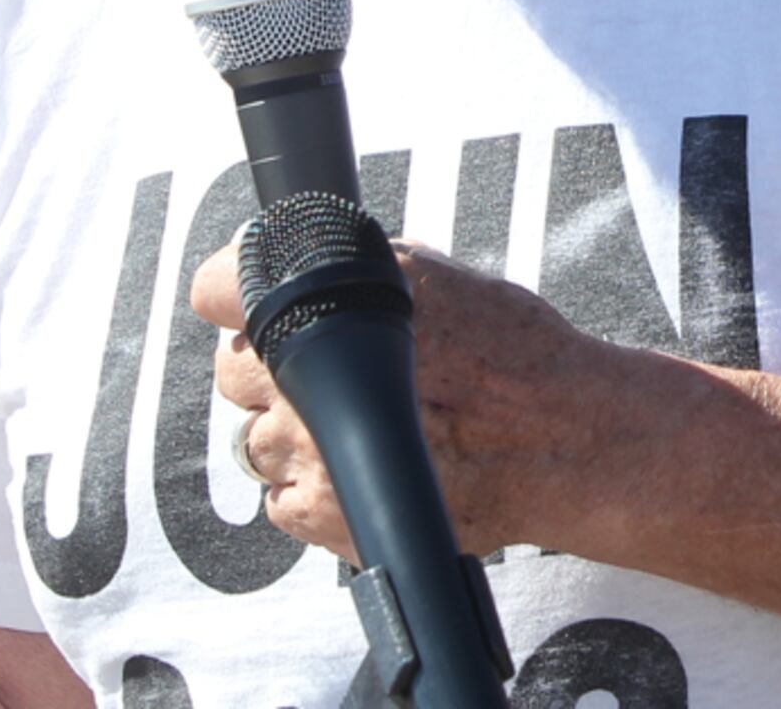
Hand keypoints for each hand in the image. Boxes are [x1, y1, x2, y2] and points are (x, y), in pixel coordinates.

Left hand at [184, 237, 641, 562]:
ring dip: (296, 436)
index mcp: (335, 298)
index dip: (234, 297)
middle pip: (232, 370)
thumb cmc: (515, 355)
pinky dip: (312, 490)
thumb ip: (357, 274)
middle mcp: (310, 372)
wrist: (563, 440)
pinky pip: (279, 500)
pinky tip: (366, 470)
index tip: (249, 308)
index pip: (217, 288)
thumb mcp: (437, 274)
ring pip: (254, 440)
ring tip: (365, 431)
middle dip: (272, 371)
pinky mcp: (323, 513)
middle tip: (332, 377)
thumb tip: (306, 268)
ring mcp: (308, 449)